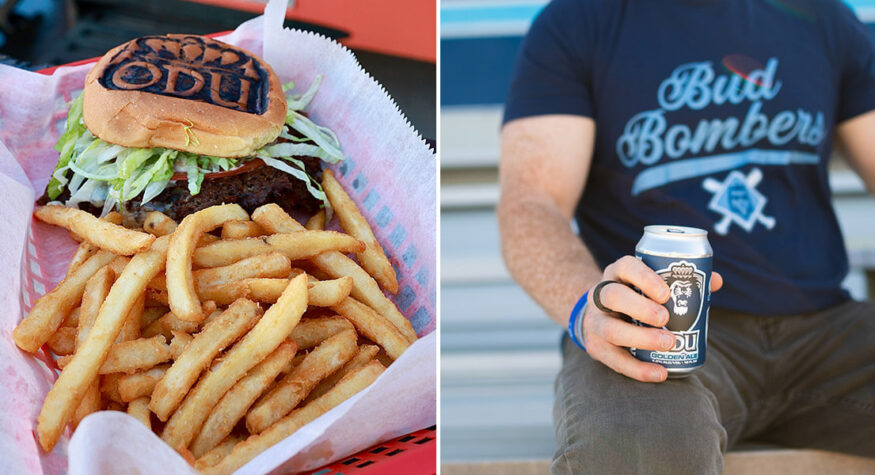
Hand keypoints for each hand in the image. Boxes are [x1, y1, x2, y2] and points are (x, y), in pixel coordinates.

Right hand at [581, 256, 722, 382]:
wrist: (600, 316)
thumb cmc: (635, 298)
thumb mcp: (649, 284)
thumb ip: (681, 281)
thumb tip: (715, 281)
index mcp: (617, 274)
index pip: (626, 267)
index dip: (644, 278)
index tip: (666, 293)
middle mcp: (600, 295)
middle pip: (612, 296)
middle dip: (640, 308)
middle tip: (666, 319)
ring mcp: (595, 321)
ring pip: (611, 329)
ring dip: (640, 338)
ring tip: (668, 343)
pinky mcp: (595, 346)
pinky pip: (613, 359)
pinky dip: (637, 369)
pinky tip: (659, 372)